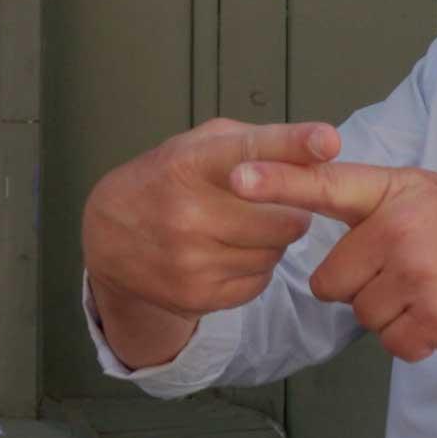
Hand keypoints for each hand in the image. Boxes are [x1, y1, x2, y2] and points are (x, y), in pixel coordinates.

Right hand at [81, 118, 339, 320]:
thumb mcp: (198, 145)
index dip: (293, 145)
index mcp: (190, 163)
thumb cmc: (168, 180)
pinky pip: (259, 282)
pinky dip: (255, 267)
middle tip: (270, 204)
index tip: (327, 141)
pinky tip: (229, 252)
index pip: (250, 152)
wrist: (109, 238)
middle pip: (285, 218)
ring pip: (276, 253)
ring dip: (272, 240)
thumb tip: (319, 150)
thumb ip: (255, 142)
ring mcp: (191, 260)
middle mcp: (188, 213)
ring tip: (240, 227)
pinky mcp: (197, 296)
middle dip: (290, 210)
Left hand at [228, 161, 436, 361]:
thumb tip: (324, 229)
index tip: (236, 176)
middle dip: (363, 289)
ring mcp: (419, 272)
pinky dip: (417, 340)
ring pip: (362, 317)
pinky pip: (394, 344)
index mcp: (397, 190)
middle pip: (331, 283)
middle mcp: (402, 227)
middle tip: (413, 272)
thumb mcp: (431, 194)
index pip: (326, 183)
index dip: (277, 182)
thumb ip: (376, 204)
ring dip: (394, 316)